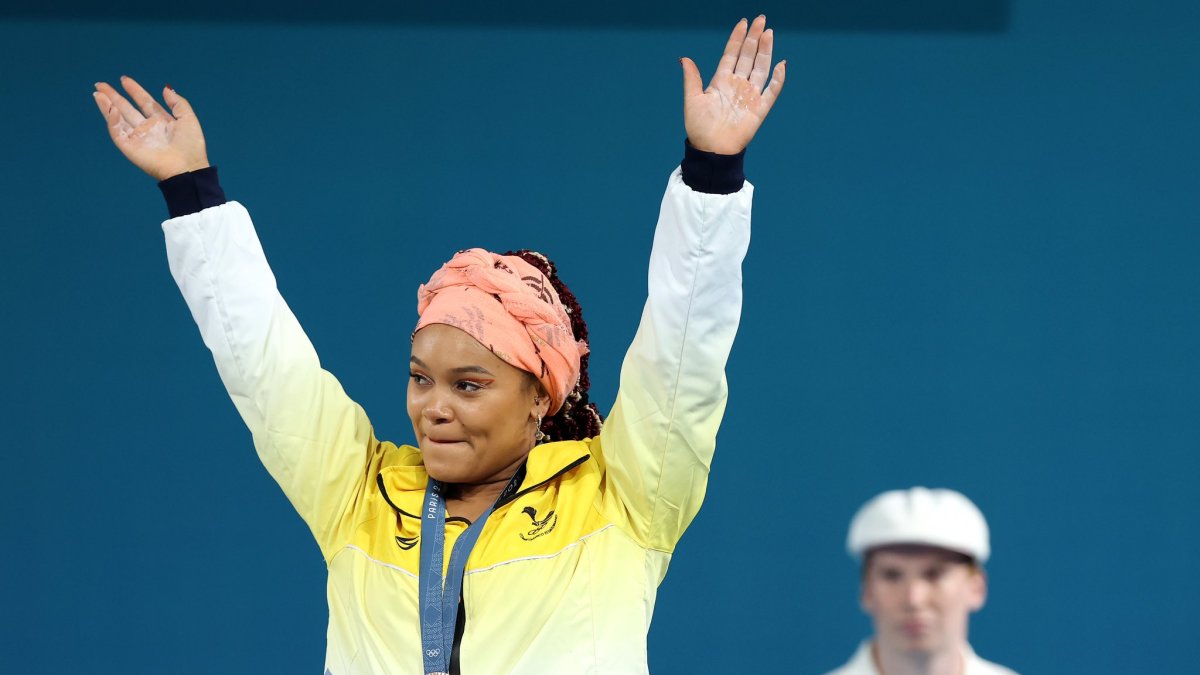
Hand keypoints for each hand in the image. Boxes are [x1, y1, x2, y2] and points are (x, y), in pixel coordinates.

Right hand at [93, 76, 209, 180]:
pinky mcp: (130, 148)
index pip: (145, 102)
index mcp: (161, 121)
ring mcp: (138, 138)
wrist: (187, 168)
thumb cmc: (191, 146)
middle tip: (100, 84)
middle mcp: (148, 128)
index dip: (135, 91)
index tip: (124, 79)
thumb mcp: (188, 119)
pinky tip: (111, 109)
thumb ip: (178, 103)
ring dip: (107, 106)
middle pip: (127, 109)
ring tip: (98, 93)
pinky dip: (112, 120)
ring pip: (118, 119)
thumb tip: (165, 88)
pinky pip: (118, 132)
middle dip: (114, 97)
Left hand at [681, 16, 785, 154]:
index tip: (744, 22)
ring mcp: (750, 96)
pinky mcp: (759, 109)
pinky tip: (780, 64)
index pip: (732, 54)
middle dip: (755, 38)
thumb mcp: (692, 100)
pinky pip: (771, 91)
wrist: (711, 150)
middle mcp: (737, 85)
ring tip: (769, 33)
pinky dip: (777, 79)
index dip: (737, 38)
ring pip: (760, 68)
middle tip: (761, 20)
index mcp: (721, 81)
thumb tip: (684, 58)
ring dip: (765, 51)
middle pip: (748, 56)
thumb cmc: (699, 128)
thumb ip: (692, 78)